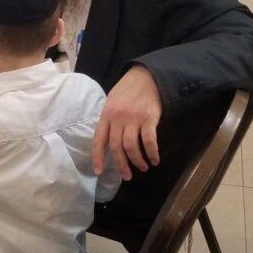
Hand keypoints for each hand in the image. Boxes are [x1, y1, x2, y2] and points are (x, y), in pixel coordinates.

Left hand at [92, 65, 161, 180]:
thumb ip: (109, 121)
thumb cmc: (128, 91)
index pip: (99, 140)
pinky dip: (151, 153)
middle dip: (121, 165)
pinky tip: (154, 160)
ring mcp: (133, 118)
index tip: (99, 172)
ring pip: (131, 147)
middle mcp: (117, 118)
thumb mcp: (112, 102)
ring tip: (142, 168)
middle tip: (127, 176)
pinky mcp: (149, 118)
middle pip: (116, 147)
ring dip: (137, 161)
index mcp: (106, 115)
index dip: (98, 157)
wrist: (146, 76)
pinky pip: (149, 141)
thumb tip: (107, 141)